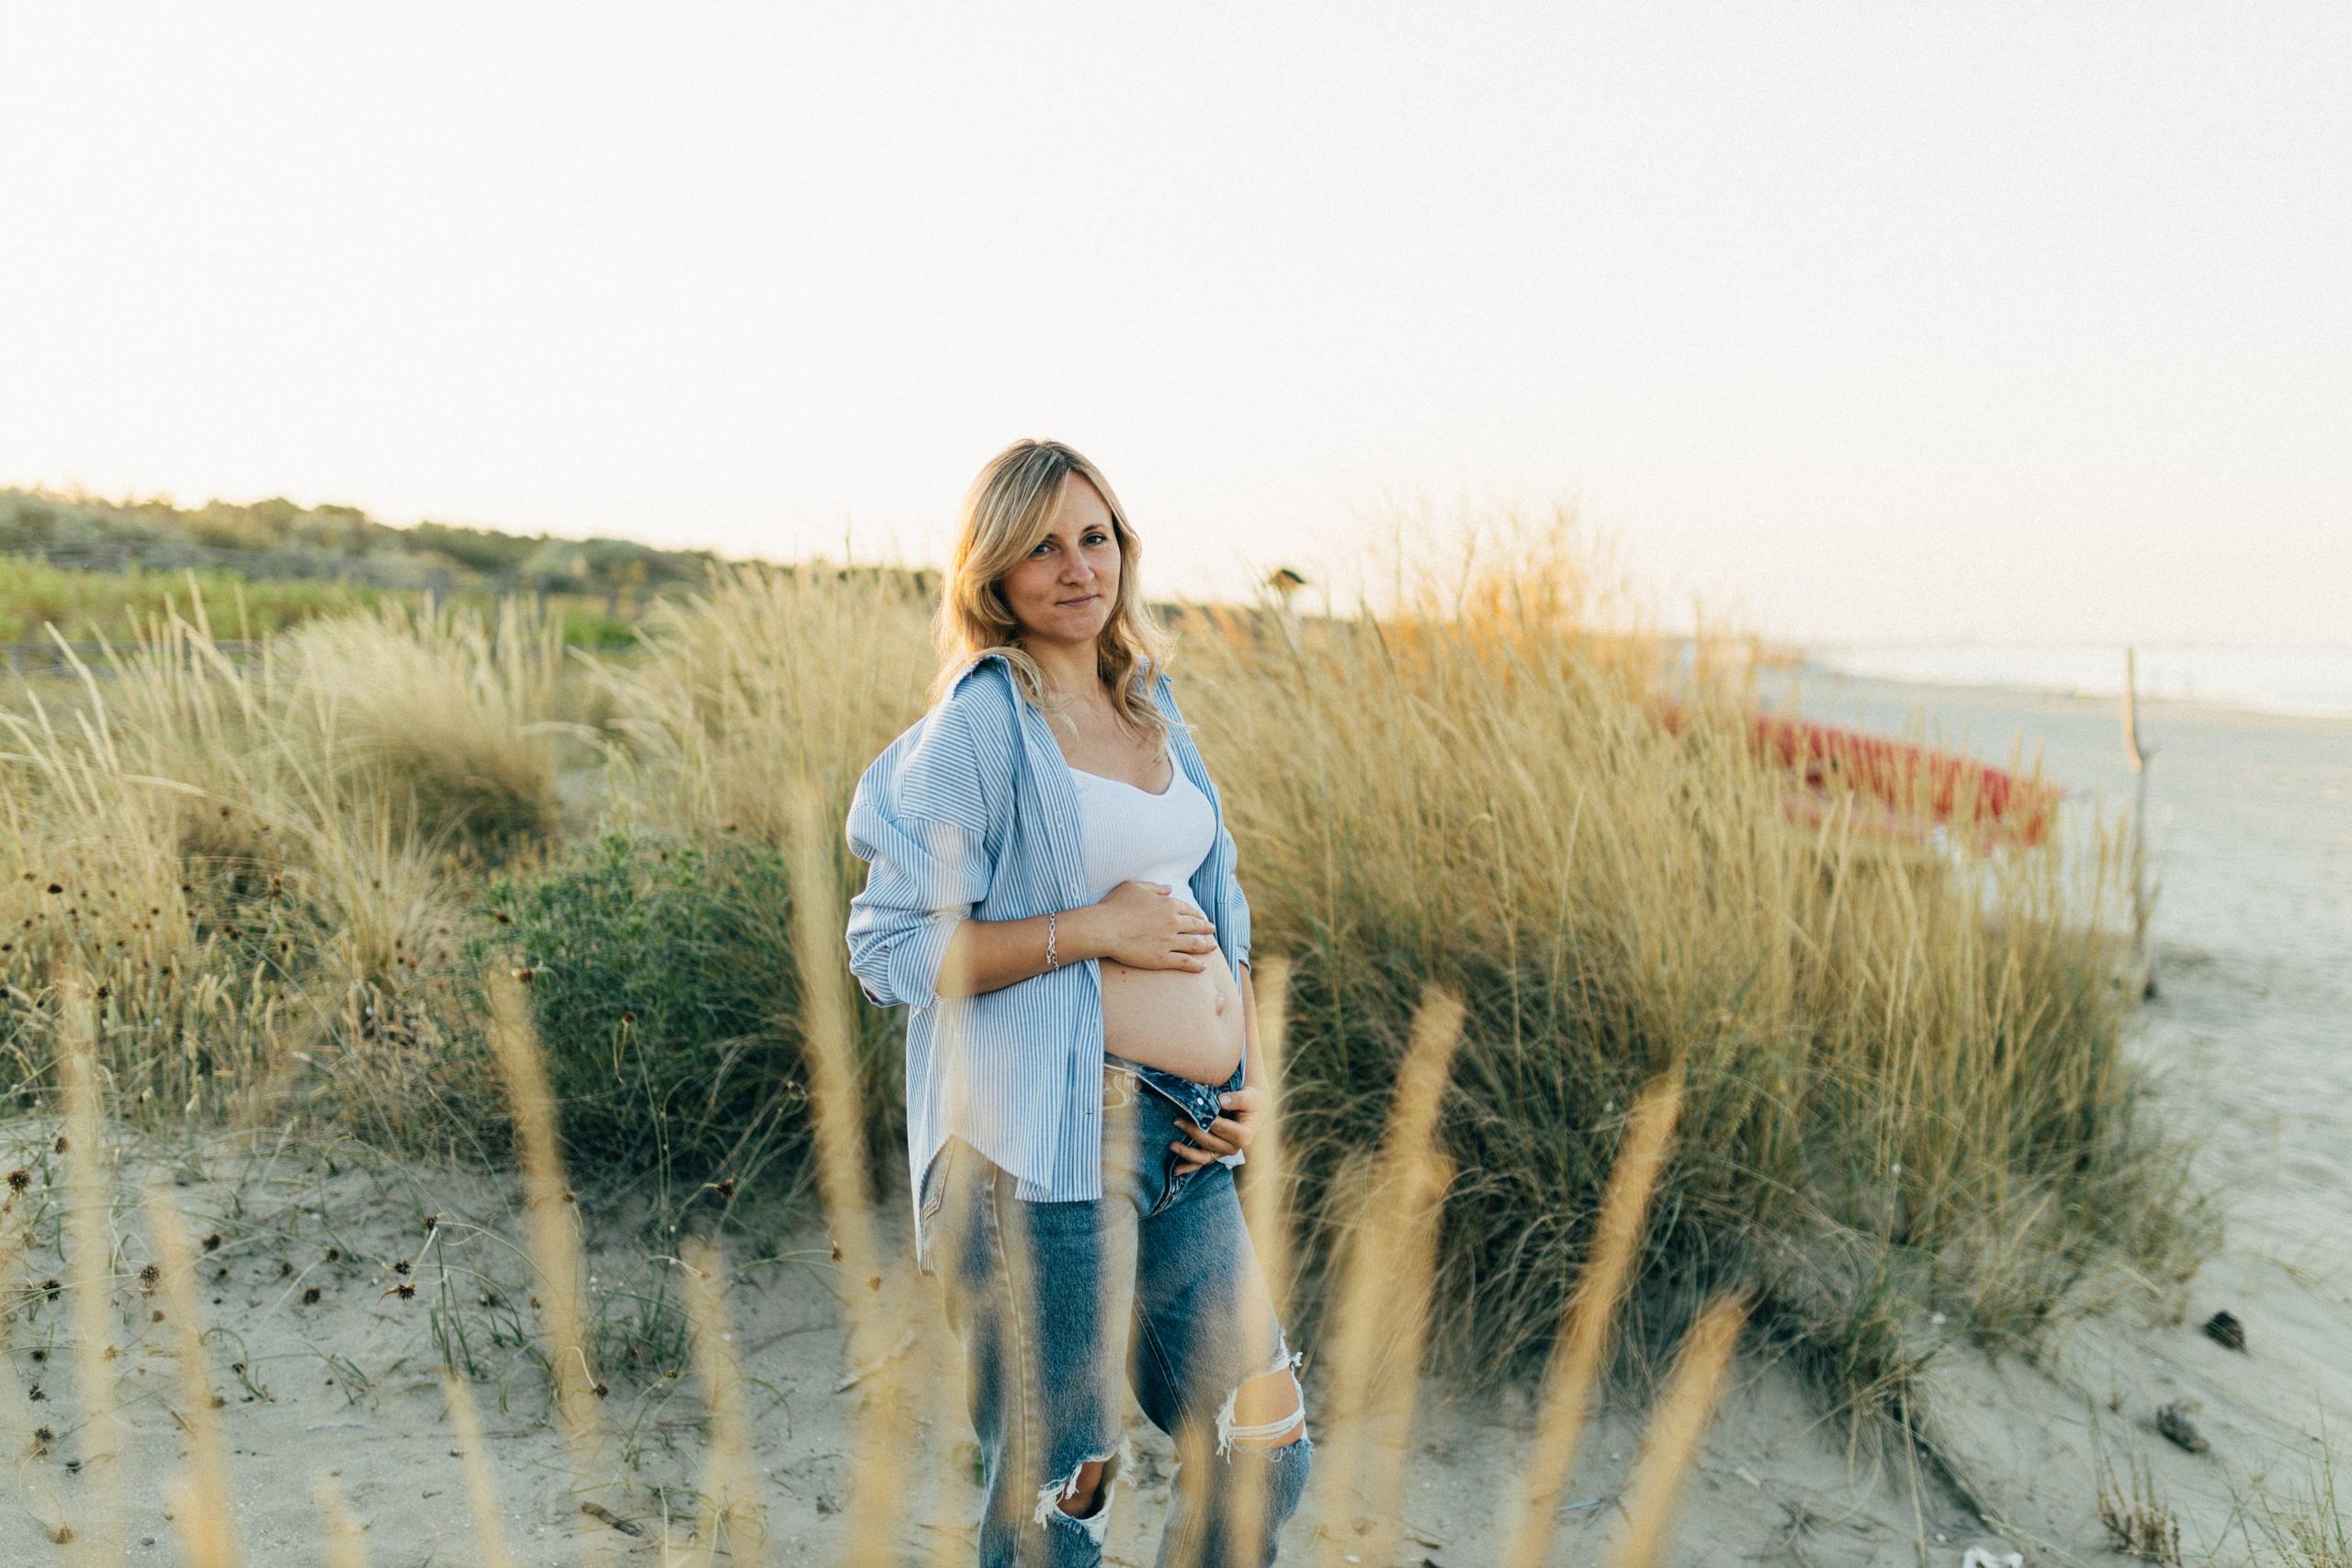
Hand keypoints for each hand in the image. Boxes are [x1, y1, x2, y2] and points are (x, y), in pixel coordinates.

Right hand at [1076, 881, 1216, 972]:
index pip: (1188, 910)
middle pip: (1195, 926)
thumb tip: (1169, 888)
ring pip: (1194, 944)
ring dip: (1206, 946)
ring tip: (1213, 947)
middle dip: (1206, 929)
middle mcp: (1173, 922)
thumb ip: (1154, 887)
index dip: (1197, 914)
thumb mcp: (1134, 887)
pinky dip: (1196, 965)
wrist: (1105, 928)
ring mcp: (1169, 941)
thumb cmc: (1115, 906)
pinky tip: (1203, 967)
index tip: (1202, 917)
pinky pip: (1185, 962)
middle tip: (1212, 931)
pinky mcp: (1162, 958)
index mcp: (1167, 904)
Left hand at [1171, 1085, 1263, 1168]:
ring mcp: (1223, 1153)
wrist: (1252, 1108)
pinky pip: (1200, 1162)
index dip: (1206, 1121)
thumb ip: (1237, 1099)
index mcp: (1243, 1136)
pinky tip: (1175, 1170)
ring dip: (1186, 1152)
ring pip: (1203, 1157)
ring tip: (1171, 1145)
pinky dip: (1188, 1167)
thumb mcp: (1250, 1097)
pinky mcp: (1215, 1153)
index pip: (1221, 1128)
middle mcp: (1234, 1148)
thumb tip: (1221, 1101)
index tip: (1192, 1111)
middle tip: (1176, 1120)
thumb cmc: (1251, 1100)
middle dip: (1192, 1131)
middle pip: (1209, 1142)